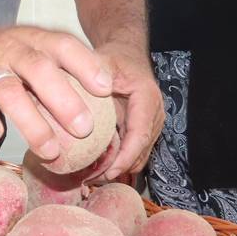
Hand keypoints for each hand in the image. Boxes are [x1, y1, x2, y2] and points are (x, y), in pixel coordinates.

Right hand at [0, 26, 113, 161]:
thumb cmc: (0, 58)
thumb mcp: (30, 54)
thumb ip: (60, 73)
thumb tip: (105, 105)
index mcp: (33, 40)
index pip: (63, 45)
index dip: (86, 64)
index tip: (107, 88)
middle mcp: (10, 49)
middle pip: (39, 69)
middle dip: (64, 100)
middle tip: (86, 129)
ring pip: (8, 90)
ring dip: (31, 121)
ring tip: (50, 150)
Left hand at [93, 45, 163, 179]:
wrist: (127, 55)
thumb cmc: (116, 58)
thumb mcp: (104, 60)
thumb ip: (94, 72)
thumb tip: (82, 88)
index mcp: (147, 99)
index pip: (140, 135)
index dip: (125, 157)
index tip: (108, 173)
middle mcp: (154, 115)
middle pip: (141, 152)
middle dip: (118, 169)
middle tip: (90, 180)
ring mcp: (151, 125)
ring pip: (139, 157)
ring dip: (118, 169)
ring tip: (91, 178)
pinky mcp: (142, 131)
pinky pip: (134, 153)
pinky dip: (119, 163)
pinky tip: (97, 169)